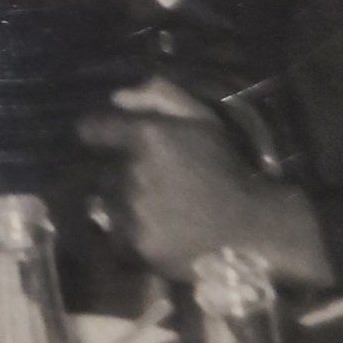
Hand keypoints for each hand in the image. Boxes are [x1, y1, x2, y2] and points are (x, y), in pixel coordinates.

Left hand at [78, 100, 330, 286]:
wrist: (251, 229)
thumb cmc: (227, 168)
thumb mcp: (202, 120)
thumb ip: (159, 98)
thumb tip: (116, 97)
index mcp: (146, 137)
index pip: (91, 129)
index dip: (98, 134)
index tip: (106, 141)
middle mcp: (131, 173)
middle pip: (103, 169)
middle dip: (119, 172)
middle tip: (149, 181)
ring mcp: (132, 212)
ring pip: (108, 202)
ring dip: (124, 202)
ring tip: (156, 208)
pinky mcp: (136, 244)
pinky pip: (118, 233)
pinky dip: (132, 230)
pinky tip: (159, 229)